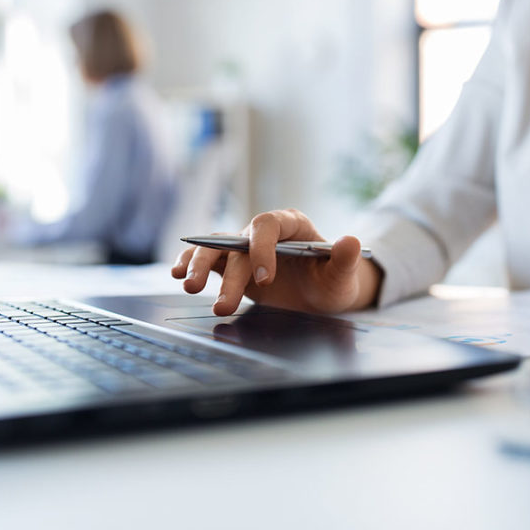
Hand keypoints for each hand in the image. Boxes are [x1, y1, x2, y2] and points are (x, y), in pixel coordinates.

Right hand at [171, 208, 382, 315]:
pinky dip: (190, 264)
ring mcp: (244, 248)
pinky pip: (206, 259)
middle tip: (224, 304)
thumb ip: (345, 259)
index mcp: (291, 225)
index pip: (267, 226)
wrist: (321, 296)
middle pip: (237, 243)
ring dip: (199, 266)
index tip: (264, 279)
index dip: (261, 248)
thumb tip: (351, 241)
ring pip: (215, 248)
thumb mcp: (343, 275)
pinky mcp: (231, 265)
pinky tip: (177, 275)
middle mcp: (263, 233)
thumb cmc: (332, 282)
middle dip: (229, 274)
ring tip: (189, 287)